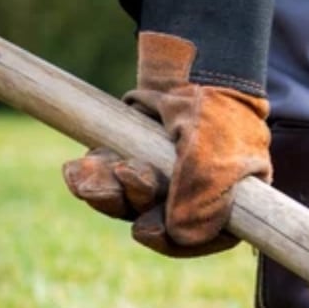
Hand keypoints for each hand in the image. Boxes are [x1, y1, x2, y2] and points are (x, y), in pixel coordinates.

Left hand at [62, 32, 270, 256]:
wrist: (196, 66)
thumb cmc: (214, 113)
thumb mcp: (215, 155)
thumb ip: (202, 198)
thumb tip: (178, 235)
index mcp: (232, 201)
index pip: (204, 238)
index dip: (172, 241)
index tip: (146, 230)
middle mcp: (196, 195)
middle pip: (159, 221)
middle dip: (134, 203)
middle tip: (128, 174)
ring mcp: (164, 177)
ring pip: (128, 203)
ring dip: (108, 192)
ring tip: (94, 169)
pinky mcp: (135, 158)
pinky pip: (107, 180)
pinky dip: (90, 176)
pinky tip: (76, 169)